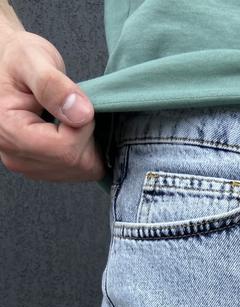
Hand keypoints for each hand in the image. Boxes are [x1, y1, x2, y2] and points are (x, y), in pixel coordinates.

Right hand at [0, 30, 105, 181]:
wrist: (10, 69)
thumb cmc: (18, 59)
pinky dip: (86, 151)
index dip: (82, 125)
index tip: (73, 101)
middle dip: (86, 134)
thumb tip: (81, 114)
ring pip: (82, 170)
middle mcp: (15, 156)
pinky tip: (71, 130)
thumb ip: (53, 85)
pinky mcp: (42, 170)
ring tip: (68, 117)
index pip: (66, 149)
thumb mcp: (32, 59)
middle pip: (76, 163)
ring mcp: (28, 167)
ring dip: (87, 143)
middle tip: (70, 107)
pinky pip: (82, 171)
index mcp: (9, 131)